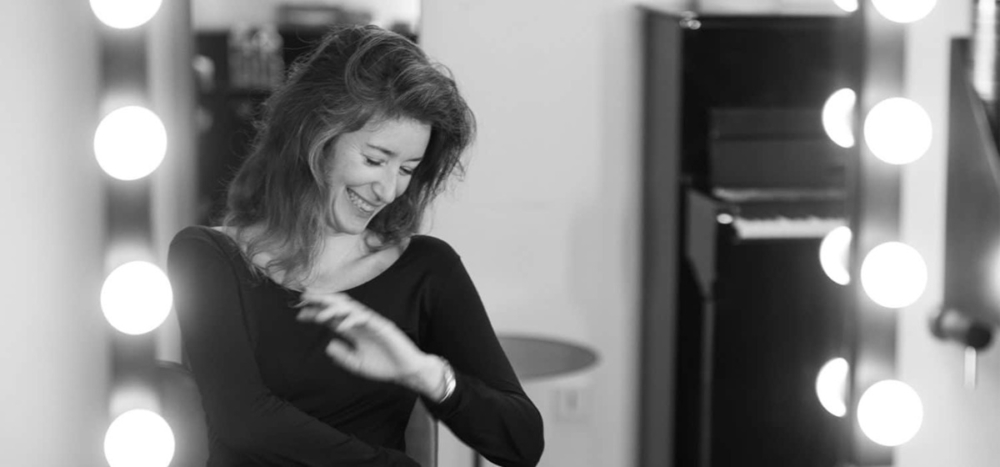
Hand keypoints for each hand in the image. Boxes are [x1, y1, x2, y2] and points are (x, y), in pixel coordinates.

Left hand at [296, 292, 442, 393]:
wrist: (406, 371)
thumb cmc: (384, 366)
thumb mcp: (357, 364)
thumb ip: (343, 355)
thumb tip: (328, 346)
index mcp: (354, 330)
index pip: (331, 317)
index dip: (315, 313)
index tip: (299, 314)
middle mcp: (361, 323)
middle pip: (338, 307)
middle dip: (321, 301)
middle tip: (304, 298)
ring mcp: (372, 322)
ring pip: (350, 309)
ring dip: (334, 308)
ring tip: (318, 313)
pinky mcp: (382, 326)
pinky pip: (365, 319)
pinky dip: (352, 320)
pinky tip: (340, 325)